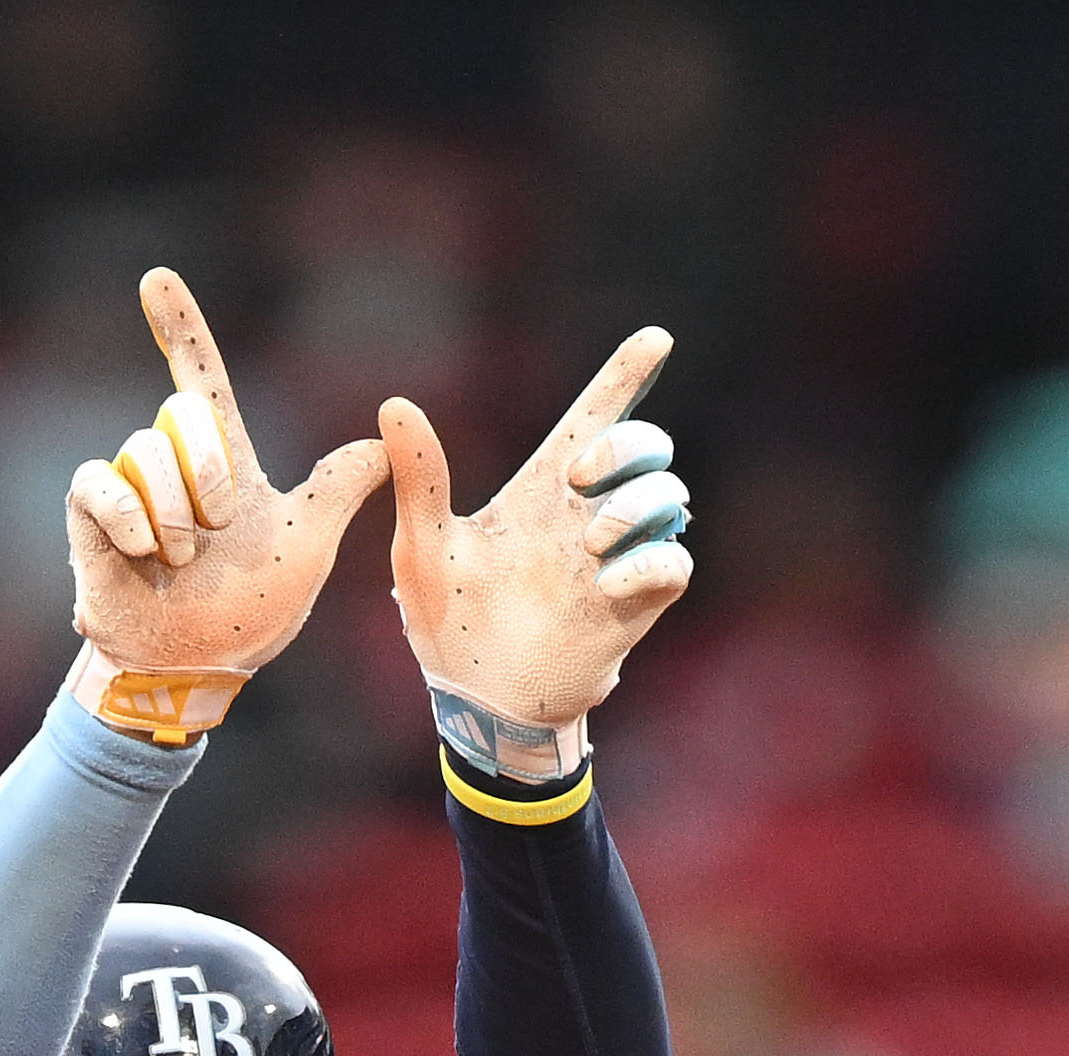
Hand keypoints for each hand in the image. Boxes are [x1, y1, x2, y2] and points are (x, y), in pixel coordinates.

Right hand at [65, 265, 386, 723]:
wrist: (199, 669)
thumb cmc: (250, 613)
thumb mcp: (307, 548)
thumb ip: (338, 490)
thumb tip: (384, 443)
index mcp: (221, 459)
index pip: (199, 376)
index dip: (180, 328)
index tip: (156, 279)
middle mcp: (171, 462)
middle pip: (184, 418)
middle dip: (210, 475)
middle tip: (219, 531)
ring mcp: (128, 486)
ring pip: (146, 454)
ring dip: (176, 519)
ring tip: (183, 563)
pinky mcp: (90, 513)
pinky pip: (99, 483)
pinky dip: (127, 516)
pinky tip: (143, 551)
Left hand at [382, 331, 692, 769]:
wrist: (480, 703)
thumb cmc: (447, 625)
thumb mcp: (422, 548)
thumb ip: (419, 478)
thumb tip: (394, 404)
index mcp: (543, 488)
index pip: (593, 414)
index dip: (626, 374)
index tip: (656, 339)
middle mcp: (588, 513)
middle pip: (646, 445)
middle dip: (628, 445)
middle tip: (582, 483)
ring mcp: (617, 556)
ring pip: (669, 495)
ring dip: (636, 506)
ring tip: (591, 545)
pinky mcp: (636, 602)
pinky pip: (674, 561)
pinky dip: (649, 562)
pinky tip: (607, 583)